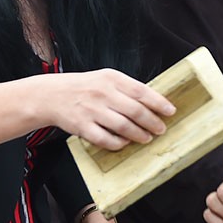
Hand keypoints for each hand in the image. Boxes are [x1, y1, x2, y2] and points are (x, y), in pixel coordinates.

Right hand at [44, 69, 174, 150]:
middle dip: (152, 122)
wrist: (52, 95)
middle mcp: (102, 94)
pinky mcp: (83, 127)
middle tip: (161, 129)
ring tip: (147, 137)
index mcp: (110, 79)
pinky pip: (106, 139)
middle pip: (135, 111)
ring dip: (139, 135)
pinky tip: (126, 143)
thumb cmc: (84, 87)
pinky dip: (119, 143)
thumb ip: (126, 88)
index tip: (170, 111)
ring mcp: (92, 111)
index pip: (141, 91)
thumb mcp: (104, 78)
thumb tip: (153, 102)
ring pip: (124, 127)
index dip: (158, 102)